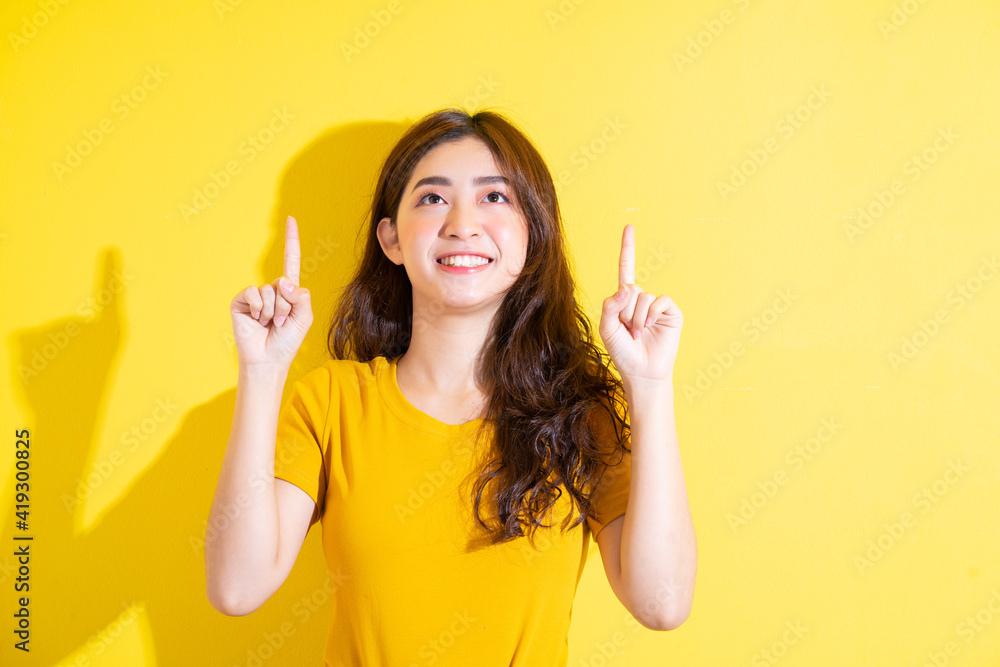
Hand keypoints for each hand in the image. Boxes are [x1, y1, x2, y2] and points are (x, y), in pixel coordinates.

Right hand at [230, 216, 312, 368]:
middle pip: (284, 283)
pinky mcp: (240, 301)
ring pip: (269, 291)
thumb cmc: (287, 340)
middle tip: (280, 323)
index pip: (291, 261)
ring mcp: (256, 295)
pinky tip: (256, 320)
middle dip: (286, 306)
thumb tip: (283, 281)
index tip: (290, 218)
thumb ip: (300, 297)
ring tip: (269, 325)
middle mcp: (272, 289)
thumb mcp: (304, 318)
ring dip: (273, 312)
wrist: (268, 360)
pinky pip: (253, 294)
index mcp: (289, 291)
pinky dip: (258, 309)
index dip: (291, 240)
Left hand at [598, 224, 681, 383]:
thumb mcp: (607, 329)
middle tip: (629, 331)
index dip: (628, 248)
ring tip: (638, 334)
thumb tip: (628, 286)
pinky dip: (652, 314)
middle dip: (626, 311)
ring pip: (643, 297)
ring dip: (637, 318)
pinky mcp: (671, 312)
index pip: (626, 269)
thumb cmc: (622, 352)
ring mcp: (657, 306)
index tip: (629, 227)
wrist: (642, 372)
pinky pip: (660, 301)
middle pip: (631, 288)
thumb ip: (610, 306)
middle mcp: (641, 299)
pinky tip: (650, 327)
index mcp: (624, 300)